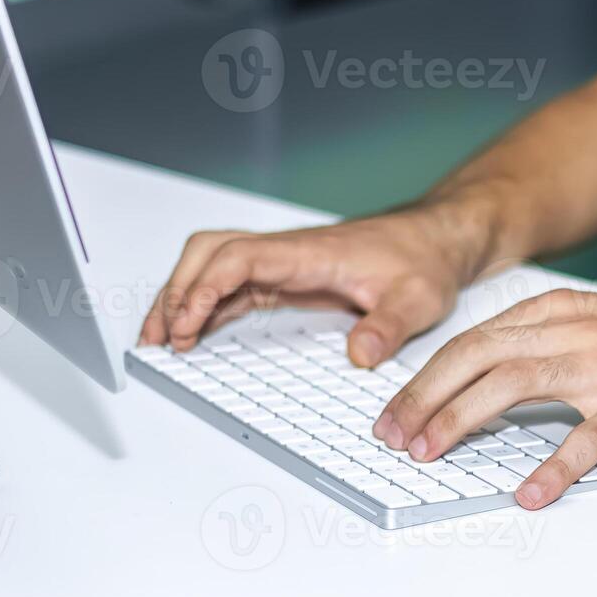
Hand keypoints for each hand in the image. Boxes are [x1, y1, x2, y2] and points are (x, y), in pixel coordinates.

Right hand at [139, 210, 479, 367]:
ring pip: (212, 265)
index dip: (204, 288)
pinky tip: (193, 332)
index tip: (186, 324)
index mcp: (308, 252)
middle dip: (176, 291)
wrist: (436, 241)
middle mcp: (286, 252)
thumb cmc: (423, 260)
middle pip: (209, 253)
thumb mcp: (417, 299)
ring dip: (181, 296)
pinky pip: (231, 285)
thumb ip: (387, 327)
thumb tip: (360, 356)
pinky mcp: (286, 278)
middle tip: (159, 337)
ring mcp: (282, 264)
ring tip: (161, 339)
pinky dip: (204, 305)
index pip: (238, 258)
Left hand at [373, 290, 596, 509]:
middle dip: (425, 399)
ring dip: (461, 421)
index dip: (425, 379)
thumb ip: (539, 340)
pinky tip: (529, 493)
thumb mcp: (591, 320)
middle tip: (395, 437)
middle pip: (476, 359)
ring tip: (430, 454)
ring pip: (512, 386)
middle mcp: (569, 334)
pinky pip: (584, 440)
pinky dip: (552, 468)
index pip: (470, 343)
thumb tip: (483, 376)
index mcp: (554, 313)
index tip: (396, 413)